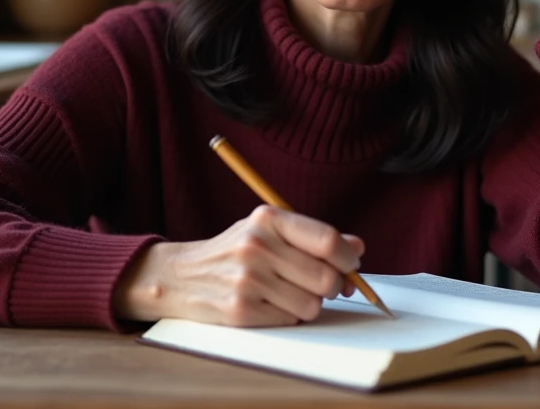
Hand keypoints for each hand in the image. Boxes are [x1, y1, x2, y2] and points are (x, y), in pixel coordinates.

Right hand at [112, 205, 362, 326]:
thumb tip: (358, 249)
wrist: (182, 276)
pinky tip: (269, 303)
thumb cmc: (236, 251)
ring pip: (312, 304)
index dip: (348, 257)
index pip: (328, 240)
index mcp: (268, 219)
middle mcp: (257, 246)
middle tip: (322, 283)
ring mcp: (248, 280)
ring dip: (309, 303)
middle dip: (333, 286)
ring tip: (288, 291)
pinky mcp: (241, 310)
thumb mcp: (269, 230)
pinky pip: (290, 320)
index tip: (351, 265)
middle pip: (326, 278)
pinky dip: (288, 315)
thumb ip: (313, 237)